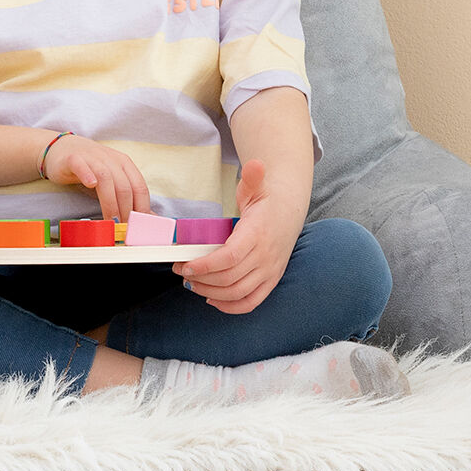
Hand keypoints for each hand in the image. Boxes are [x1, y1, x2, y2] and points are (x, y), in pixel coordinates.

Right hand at [41, 134, 151, 220]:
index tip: (138, 227)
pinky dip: (87, 174)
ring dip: (110, 202)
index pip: (139, 186)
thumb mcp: (112, 179)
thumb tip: (149, 217)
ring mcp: (92, 157)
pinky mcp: (73, 158)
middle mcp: (110, 159)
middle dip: (126, 211)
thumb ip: (128, 196)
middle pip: (124, 186)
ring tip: (110, 221)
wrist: (61, 149)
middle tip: (124, 230)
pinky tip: (90, 184)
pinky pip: (81, 165)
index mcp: (124, 163)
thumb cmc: (90, 168)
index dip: (141, 208)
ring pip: (106, 178)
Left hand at [171, 159, 299, 314]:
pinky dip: (231, 307)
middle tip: (181, 270)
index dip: (206, 265)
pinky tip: (212, 300)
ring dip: (210, 293)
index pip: (230, 257)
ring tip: (191, 283)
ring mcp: (269, 272)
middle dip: (201, 278)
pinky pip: (251, 302)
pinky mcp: (271, 281)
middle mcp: (265, 257)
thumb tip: (255, 164)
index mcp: (258, 234)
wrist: (289, 212)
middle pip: (229, 278)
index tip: (186, 264)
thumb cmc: (265, 199)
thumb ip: (252, 177)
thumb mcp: (256, 186)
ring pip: (238, 293)